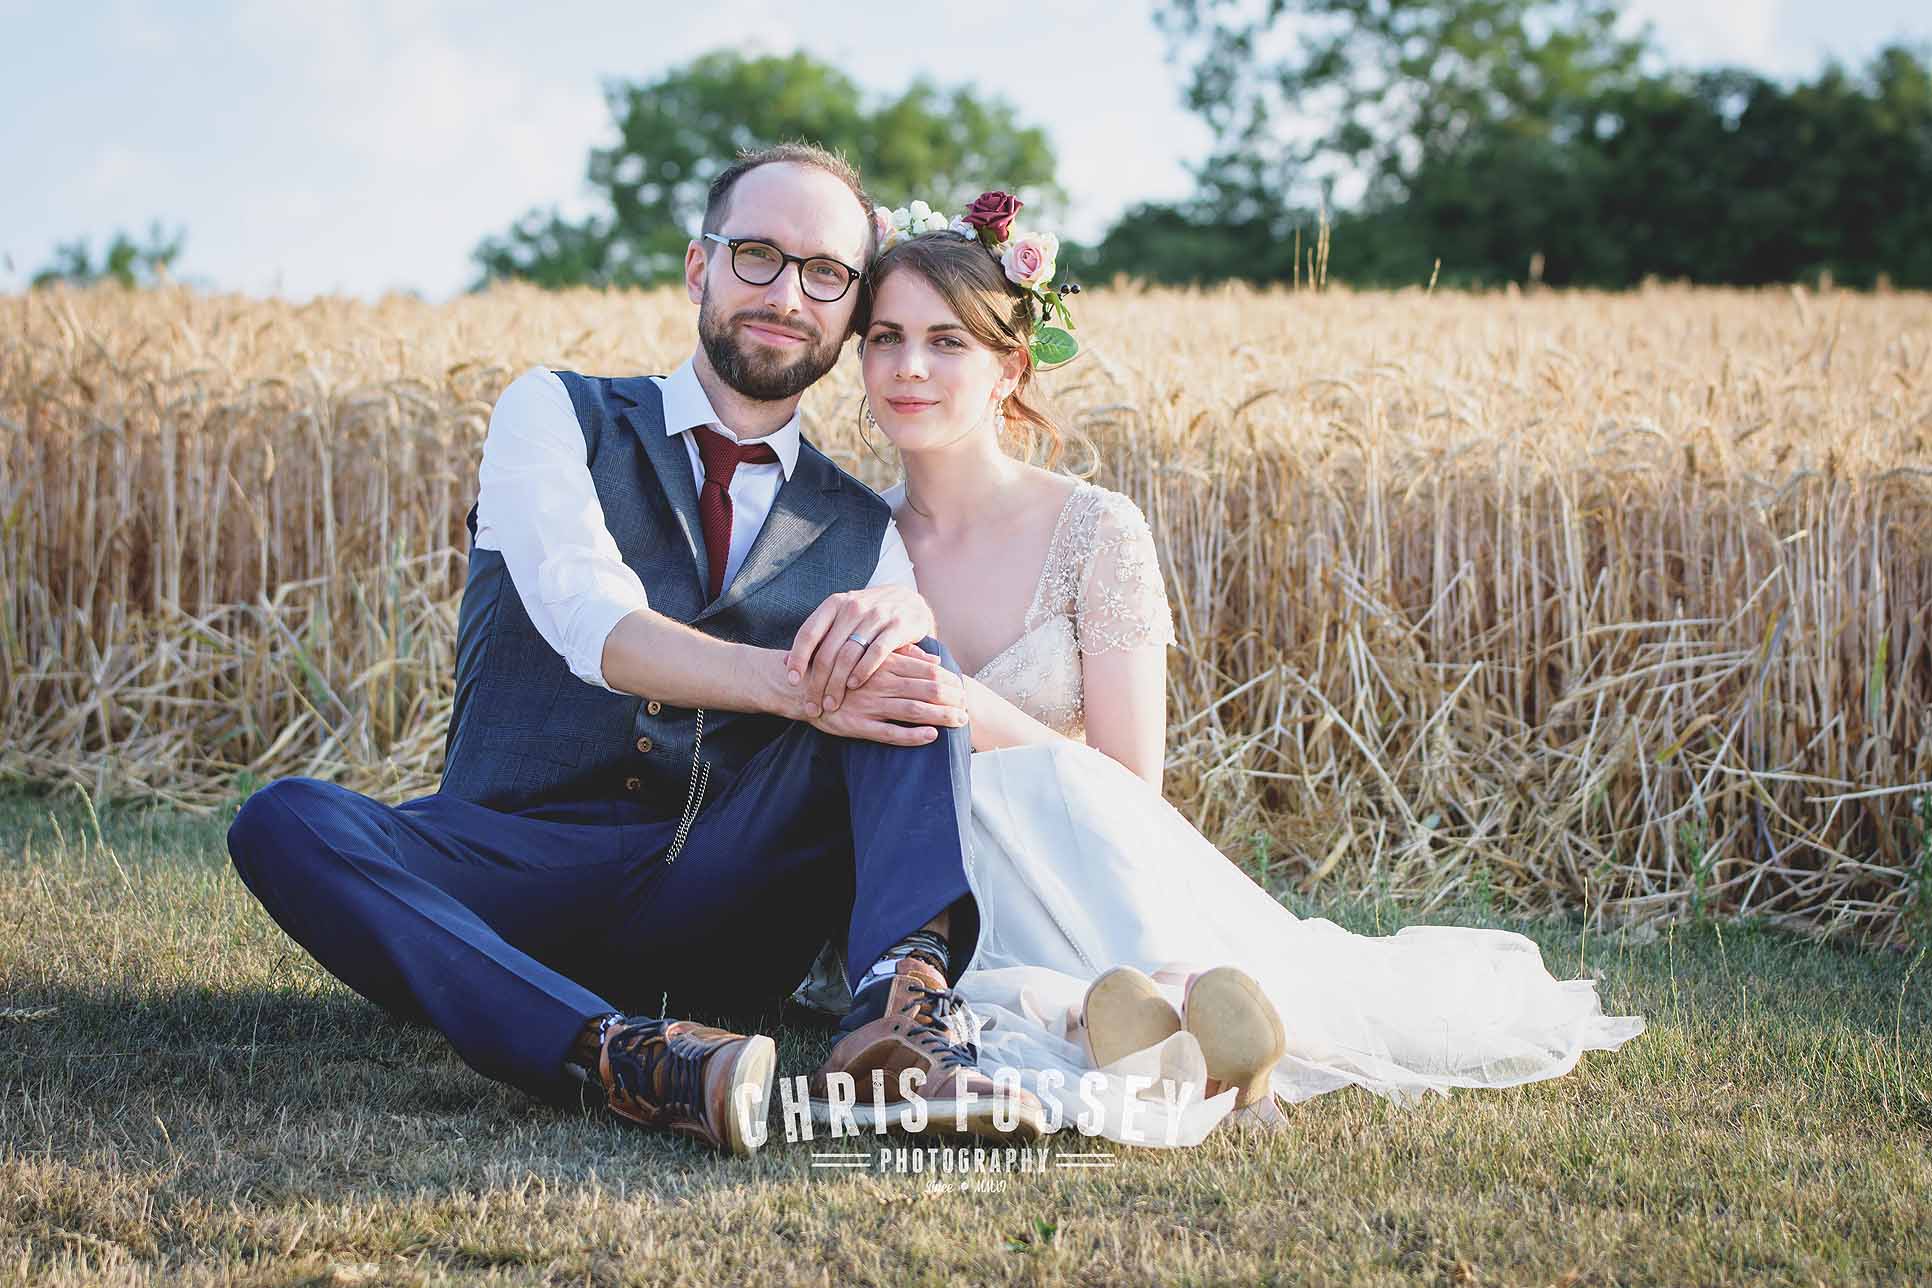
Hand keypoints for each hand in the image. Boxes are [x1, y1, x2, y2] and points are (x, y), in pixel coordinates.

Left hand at [784, 586, 936, 717]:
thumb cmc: (869, 616)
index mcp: (834, 604)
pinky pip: (876, 653)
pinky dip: (863, 671)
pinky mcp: (897, 626)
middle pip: (827, 651)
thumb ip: (818, 637)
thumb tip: (782, 661)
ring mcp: (876, 616)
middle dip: (817, 683)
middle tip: (811, 705)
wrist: (911, 601)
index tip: (791, 681)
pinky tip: (854, 686)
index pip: (808, 633)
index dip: (797, 658)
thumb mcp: (842, 618)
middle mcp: (853, 607)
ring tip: (830, 703)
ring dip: (837, 684)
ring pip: (848, 655)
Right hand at [802, 645, 966, 745]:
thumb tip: (935, 659)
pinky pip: (890, 732)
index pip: (927, 670)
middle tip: (967, 707)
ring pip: (913, 710)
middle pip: (926, 689)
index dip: (949, 680)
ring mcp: (869, 705)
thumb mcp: (870, 656)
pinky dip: (913, 735)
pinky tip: (932, 736)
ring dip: (941, 716)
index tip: (962, 688)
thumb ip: (903, 655)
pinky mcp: (857, 726)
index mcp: (884, 663)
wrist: (799, 686)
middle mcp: (880, 682)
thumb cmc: (840, 669)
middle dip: (952, 699)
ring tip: (960, 721)